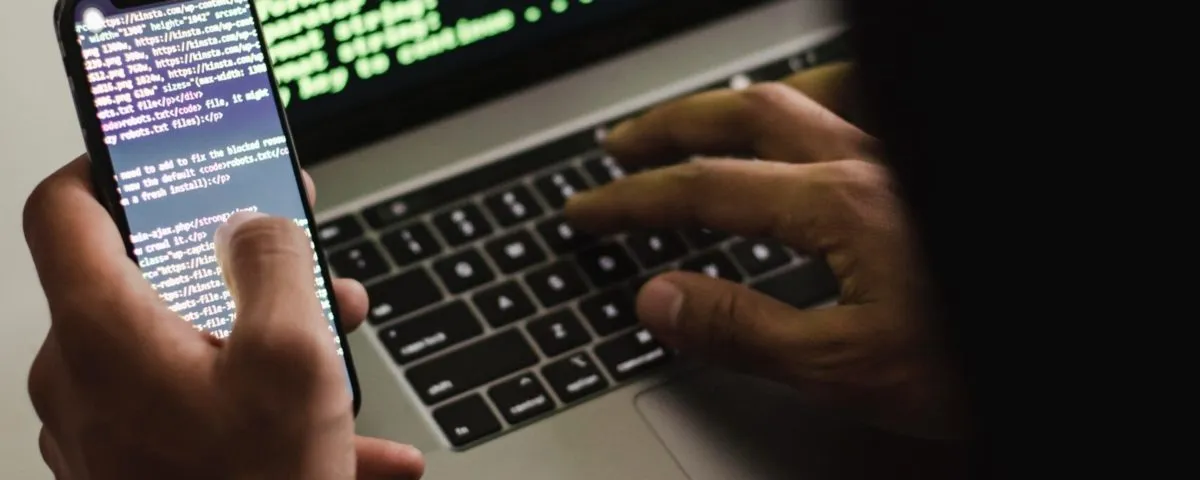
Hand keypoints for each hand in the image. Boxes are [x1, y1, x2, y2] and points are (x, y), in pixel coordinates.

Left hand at [25, 157, 423, 478]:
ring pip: (183, 348)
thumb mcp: (294, 355)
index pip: (64, 209)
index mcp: (103, 333)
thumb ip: (273, 261)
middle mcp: (83, 378)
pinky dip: (260, 404)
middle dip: (237, 266)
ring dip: (263, 337)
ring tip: (338, 350)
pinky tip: (346, 438)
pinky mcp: (132, 467)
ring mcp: (102, 430)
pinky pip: (196, 409)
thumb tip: (254, 222)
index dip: (110, 165)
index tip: (156, 154)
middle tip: (297, 257)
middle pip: (148, 281)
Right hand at [565, 63, 965, 439]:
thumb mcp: (847, 367)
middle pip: (745, 117)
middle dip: (670, 128)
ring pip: (802, 97)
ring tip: (697, 123)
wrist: (1073, 351)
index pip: (706, 191)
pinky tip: (804, 124)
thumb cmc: (971, 360)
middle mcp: (868, 163)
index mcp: (839, 206)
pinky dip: (810, 105)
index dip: (634, 200)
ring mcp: (898, 159)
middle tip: (621, 148)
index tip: (587, 210)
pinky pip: (856, 107)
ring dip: (734, 106)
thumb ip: (745, 330)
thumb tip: (659, 298)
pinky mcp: (920, 174)